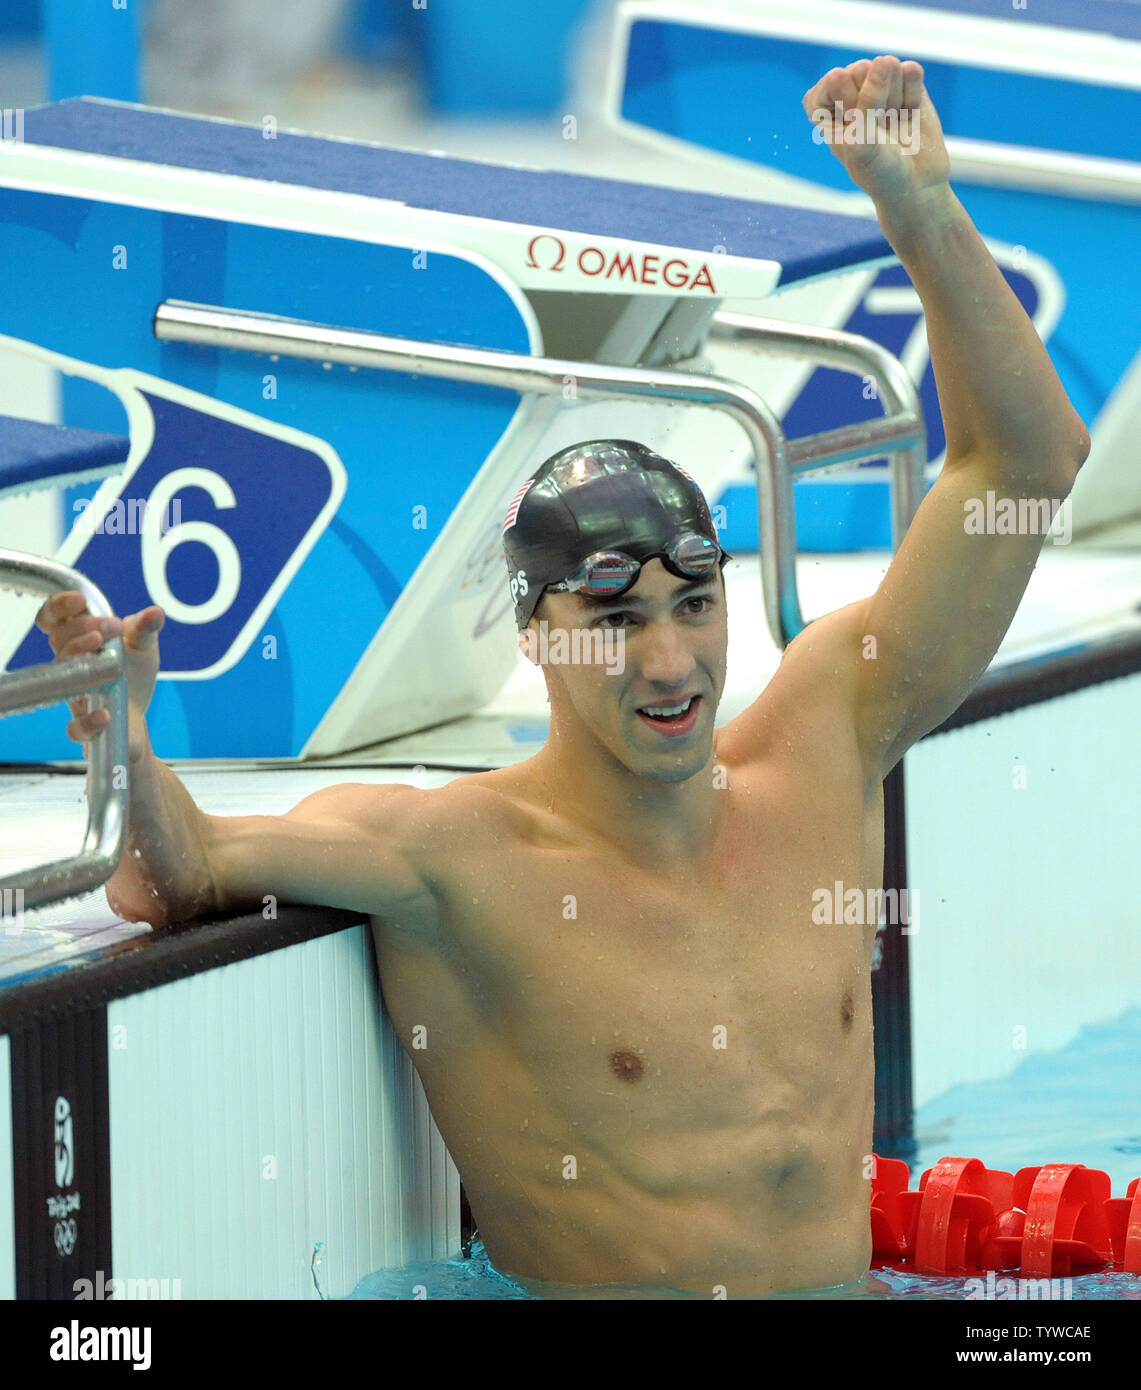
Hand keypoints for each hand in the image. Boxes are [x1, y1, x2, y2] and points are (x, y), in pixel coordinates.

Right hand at [35, 592, 164, 760]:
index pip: (54, 619)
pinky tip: (105, 714)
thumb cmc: (133, 677)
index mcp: (79, 642)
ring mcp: (74, 696)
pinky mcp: (86, 727)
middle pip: (58, 641)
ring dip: (78, 658)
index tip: (80, 600)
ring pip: (60, 677)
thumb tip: (155, 612)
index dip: (59, 606)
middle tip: (111, 627)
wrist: (137, 718)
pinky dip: (89, 721)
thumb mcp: (143, 648)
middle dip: (82, 628)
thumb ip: (145, 630)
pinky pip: (76, 728)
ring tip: (100, 646)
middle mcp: (70, 666)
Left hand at [803, 56, 949, 207]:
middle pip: (859, 70)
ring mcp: (880, 87)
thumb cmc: (880, 173)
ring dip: (894, 99)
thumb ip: (867, 102)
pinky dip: (913, 93)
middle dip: (873, 99)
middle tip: (880, 128)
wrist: (916, 186)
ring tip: (893, 123)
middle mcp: (852, 96)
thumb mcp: (863, 145)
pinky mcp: (907, 85)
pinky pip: (910, 71)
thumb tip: (885, 59)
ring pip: (886, 67)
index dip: (843, 99)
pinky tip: (910, 112)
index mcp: (828, 113)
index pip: (829, 84)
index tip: (853, 121)